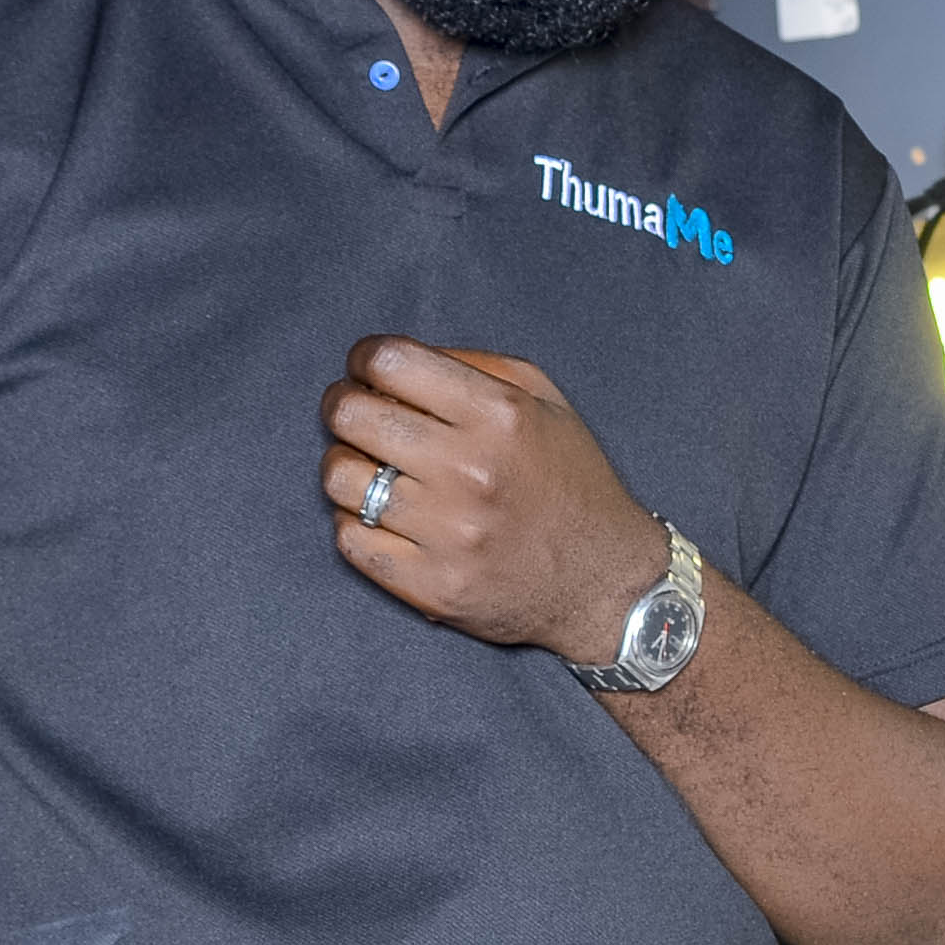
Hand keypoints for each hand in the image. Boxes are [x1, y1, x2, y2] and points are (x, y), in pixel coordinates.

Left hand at [320, 339, 667, 657]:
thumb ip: (475, 366)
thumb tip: (392, 362)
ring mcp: (447, 533)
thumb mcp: (547, 402)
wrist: (605, 583)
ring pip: (338, 477)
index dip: (364, 358)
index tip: (367, 371)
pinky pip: (348, 538)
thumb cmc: (571, 484)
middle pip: (350, 414)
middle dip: (343, 405)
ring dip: (346, 465)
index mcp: (500, 416)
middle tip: (358, 416)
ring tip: (373, 470)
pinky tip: (386, 517)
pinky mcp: (429, 585)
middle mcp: (471, 471)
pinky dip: (357, 522)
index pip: (388, 362)